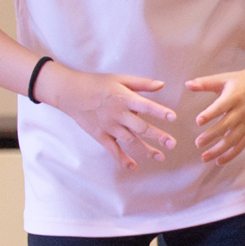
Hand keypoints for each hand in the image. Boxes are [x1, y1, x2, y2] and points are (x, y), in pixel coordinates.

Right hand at [37, 64, 176, 169]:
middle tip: (172, 144)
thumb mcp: (120, 78)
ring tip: (160, 157)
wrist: (71, 92)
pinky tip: (133, 167)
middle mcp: (118, 114)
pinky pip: (113, 150)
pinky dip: (122, 159)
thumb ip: (142, 83)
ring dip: (146, 150)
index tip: (173, 117)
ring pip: (130, 141)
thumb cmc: (97, 83)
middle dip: (158, 136)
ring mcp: (109, 126)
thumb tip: (162, 84)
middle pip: (141, 127)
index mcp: (124, 98)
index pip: (146, 106)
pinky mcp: (100, 135)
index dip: (159, 112)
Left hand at [187, 63, 244, 164]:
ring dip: (219, 150)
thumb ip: (204, 83)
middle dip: (212, 136)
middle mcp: (242, 110)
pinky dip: (231, 154)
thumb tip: (186, 84)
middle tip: (198, 143)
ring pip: (233, 139)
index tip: (198, 121)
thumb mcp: (223, 78)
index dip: (210, 114)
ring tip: (204, 157)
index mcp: (234, 96)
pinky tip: (218, 161)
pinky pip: (241, 144)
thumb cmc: (241, 80)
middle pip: (226, 126)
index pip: (221, 107)